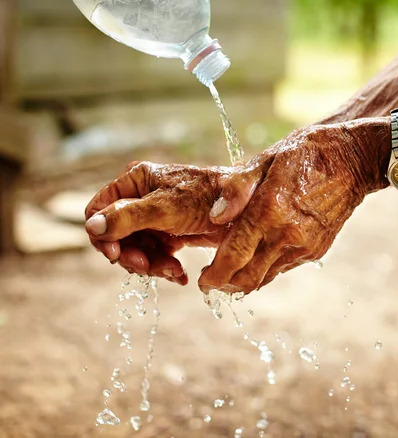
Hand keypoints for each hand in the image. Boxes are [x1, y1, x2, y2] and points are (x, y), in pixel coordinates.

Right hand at [84, 161, 257, 283]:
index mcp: (135, 181)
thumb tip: (91, 228)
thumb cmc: (206, 199)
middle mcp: (143, 197)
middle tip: (147, 268)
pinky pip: (157, 255)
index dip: (103, 236)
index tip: (117, 255)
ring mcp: (157, 216)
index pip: (98, 210)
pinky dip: (165, 267)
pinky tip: (179, 275)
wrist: (246, 209)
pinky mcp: (172, 232)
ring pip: (138, 249)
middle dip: (132, 255)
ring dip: (151, 265)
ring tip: (172, 271)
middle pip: (118, 235)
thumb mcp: (163, 208)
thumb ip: (126, 218)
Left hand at [199, 117, 390, 293]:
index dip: (213, 275)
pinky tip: (257, 258)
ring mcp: (303, 246)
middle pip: (247, 279)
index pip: (233, 256)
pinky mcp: (316, 250)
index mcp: (269, 209)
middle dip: (224, 285)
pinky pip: (283, 268)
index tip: (202, 280)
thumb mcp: (266, 159)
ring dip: (244, 281)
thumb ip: (237, 189)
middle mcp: (286, 234)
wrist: (352, 160)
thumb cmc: (305, 153)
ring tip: (230, 273)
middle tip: (211, 281)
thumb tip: (214, 217)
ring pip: (266, 278)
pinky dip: (266, 269)